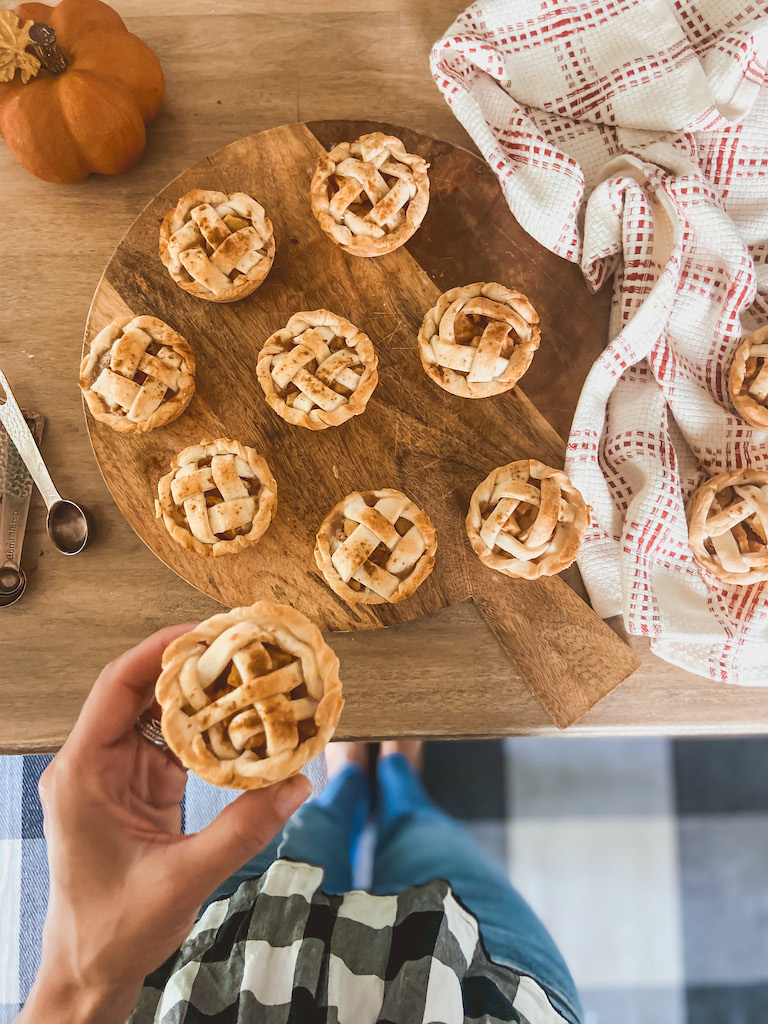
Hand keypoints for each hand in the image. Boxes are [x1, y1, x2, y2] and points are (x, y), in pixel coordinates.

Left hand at [18, 625, 310, 1023]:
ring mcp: (115, 775)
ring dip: (199, 695)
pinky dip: (205, 730)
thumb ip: (242, 830)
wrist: (90, 970)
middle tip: (238, 644)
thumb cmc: (113, 931)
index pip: (116, 686)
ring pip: (157, 714)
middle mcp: (93, 764)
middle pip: (139, 692)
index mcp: (82, 773)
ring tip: (244, 673)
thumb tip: (296, 785)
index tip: (204, 630)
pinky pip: (172, 744)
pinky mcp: (136, 789)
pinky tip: (238, 721)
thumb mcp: (183, 879)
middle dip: (189, 665)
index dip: (159, 651)